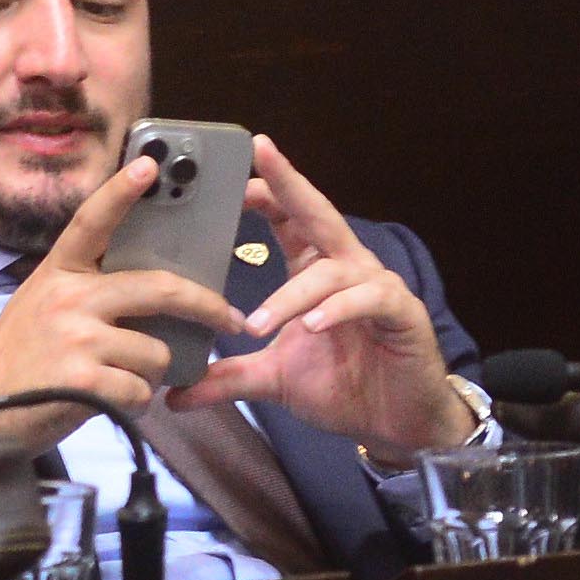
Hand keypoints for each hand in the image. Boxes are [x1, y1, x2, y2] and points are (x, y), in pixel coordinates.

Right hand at [0, 153, 248, 452]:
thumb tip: (151, 292)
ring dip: (148, 373)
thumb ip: (86, 293)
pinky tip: (105, 401)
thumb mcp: (40, 307)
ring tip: (115, 379)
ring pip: (156, 352)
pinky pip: (142, 390)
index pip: (92, 223)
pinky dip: (134, 403)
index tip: (149, 165)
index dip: (121, 192)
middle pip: (159, 288)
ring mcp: (77, 337)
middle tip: (227, 318)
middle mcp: (68, 298)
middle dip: (205, 306)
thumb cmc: (16, 360)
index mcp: (58, 274)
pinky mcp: (85, 380)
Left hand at [169, 135, 473, 458]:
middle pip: (317, 214)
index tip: (226, 178)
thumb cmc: (341, 386)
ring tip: (259, 323)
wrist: (395, 425)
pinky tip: (313, 324)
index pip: (289, 217)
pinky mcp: (404, 314)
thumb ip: (226, 378)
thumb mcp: (272, 379)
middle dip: (289, 183)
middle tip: (261, 154)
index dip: (264, 192)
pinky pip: (370, 300)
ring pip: (330, 272)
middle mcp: (348, 268)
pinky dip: (339, 309)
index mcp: (315, 269)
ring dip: (291, 296)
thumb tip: (175, 396)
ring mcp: (378, 288)